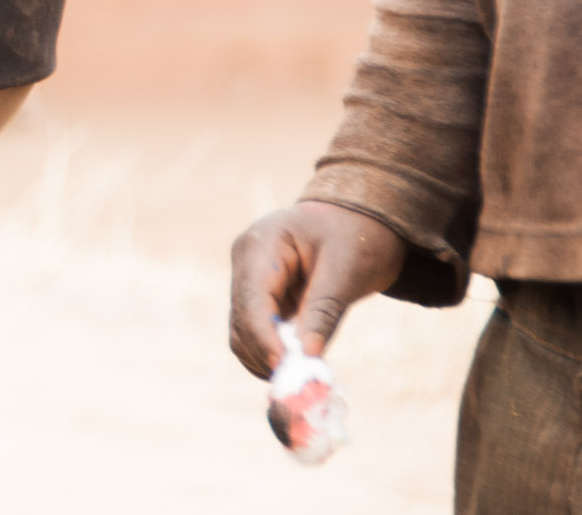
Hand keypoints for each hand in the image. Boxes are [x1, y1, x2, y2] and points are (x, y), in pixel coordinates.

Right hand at [228, 199, 408, 377]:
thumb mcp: (349, 271)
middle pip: (242, 318)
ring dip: (264, 357)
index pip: (252, 298)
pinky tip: (296, 365)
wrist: (362, 217)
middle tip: (300, 386)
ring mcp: (249, 278)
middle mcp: (246, 261)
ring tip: (301, 379)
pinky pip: (255, 330)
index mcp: (263, 244)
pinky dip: (270, 351)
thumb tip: (307, 356)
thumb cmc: (359, 236)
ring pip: (242, 329)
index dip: (264, 336)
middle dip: (266, 352)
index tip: (286, 368)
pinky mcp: (261, 295)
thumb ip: (324, 311)